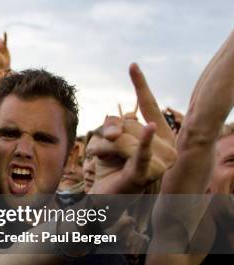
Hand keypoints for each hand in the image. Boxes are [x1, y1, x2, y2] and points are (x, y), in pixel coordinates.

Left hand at [90, 63, 176, 193]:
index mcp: (159, 135)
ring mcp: (159, 161)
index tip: (132, 65)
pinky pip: (141, 153)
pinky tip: (151, 128)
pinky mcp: (145, 173)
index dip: (141, 85)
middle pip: (128, 123)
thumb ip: (113, 125)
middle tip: (102, 151)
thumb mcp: (109, 139)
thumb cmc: (110, 167)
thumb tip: (116, 128)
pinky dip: (144, 142)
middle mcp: (165, 147)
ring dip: (101, 146)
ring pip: (122, 137)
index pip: (148, 105)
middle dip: (106, 135)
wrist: (104, 199)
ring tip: (99, 158)